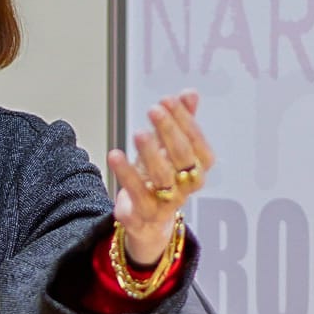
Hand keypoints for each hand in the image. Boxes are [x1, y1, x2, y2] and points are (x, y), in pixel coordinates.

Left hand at [107, 89, 213, 266]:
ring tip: (138, 132)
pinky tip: (114, 155)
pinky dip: (126, 175)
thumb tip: (190, 93)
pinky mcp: (143, 216)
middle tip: (154, 110)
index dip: (186, 123)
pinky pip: (137, 196)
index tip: (168, 100)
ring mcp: (166, 204)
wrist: (146, 221)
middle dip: (170, 132)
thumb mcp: (168, 148)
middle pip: (183, 159)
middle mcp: (186, 187)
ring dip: (150, 154)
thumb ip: (180, 122)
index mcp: (197, 170)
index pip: (199, 145)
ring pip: (164, 179)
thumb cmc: (160, 177)